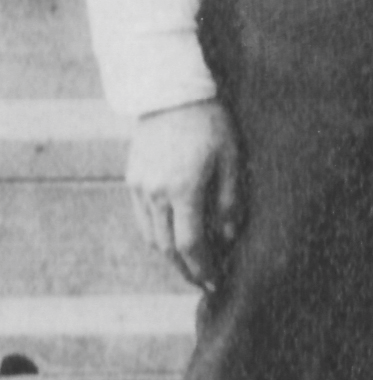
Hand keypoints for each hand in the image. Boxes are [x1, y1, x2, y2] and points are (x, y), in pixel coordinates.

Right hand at [126, 99, 239, 289]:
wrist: (172, 96)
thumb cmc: (212, 126)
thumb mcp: (233, 161)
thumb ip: (231, 202)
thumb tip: (228, 240)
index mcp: (183, 189)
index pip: (190, 244)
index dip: (203, 267)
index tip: (216, 283)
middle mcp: (155, 193)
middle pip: (166, 247)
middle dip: (186, 270)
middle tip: (204, 283)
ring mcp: (139, 187)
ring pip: (151, 236)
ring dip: (171, 256)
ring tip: (192, 265)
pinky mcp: (132, 180)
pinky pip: (143, 220)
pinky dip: (157, 236)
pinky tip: (174, 239)